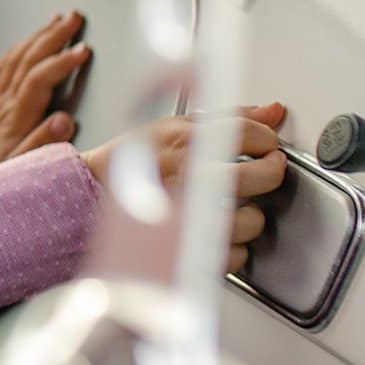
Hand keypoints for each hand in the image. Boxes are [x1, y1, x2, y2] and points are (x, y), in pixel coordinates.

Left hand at [0, 11, 90, 178]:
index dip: (61, 62)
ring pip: (16, 57)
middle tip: (75, 19)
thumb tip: (66, 120)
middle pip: (28, 59)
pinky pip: (3, 65)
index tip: (84, 50)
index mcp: (16, 117)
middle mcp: (5, 102)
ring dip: (38, 36)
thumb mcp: (24, 166)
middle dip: (53, 36)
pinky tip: (30, 39)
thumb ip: (44, 142)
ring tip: (58, 20)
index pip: (39, 80)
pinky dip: (19, 47)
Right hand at [81, 102, 289, 273]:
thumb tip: (273, 110)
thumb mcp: (176, 125)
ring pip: (252, 220)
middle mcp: (189, 179)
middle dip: (270, 172)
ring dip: (250, 215)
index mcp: (186, 142)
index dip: (267, 140)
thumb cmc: (135, 162)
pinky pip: (236, 254)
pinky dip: (234, 246)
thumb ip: (230, 117)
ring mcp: (190, 218)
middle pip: (261, 176)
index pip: (251, 134)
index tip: (265, 146)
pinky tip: (218, 230)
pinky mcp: (188, 252)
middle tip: (265, 170)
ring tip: (235, 206)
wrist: (91, 196)